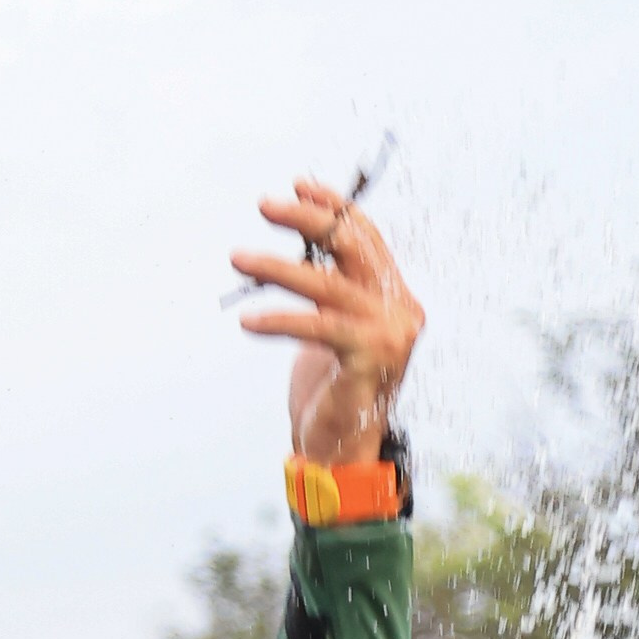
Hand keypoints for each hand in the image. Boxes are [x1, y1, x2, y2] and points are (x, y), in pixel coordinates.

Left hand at [231, 183, 423, 466]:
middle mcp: (400, 310)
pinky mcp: (369, 360)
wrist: (341, 452)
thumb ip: (327, 291)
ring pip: (329, 285)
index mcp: (394, 297)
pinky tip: (248, 321)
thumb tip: (297, 248)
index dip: (333, 208)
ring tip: (238, 257)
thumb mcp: (329, 331)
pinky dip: (281, 320)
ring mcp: (389, 335)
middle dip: (309, 220)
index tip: (297, 186)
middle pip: (354, 247)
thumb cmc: (330, 392)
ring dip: (277, 269)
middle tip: (265, 206)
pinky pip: (318, 328)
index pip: (367, 238)